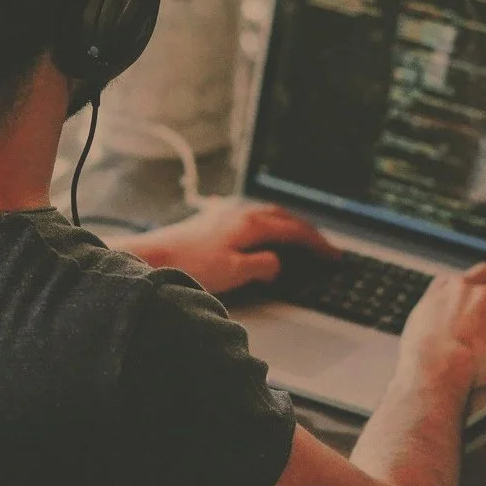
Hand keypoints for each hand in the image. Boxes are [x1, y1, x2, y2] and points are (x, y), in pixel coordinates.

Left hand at [123, 200, 333, 295]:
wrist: (152, 257)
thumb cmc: (190, 265)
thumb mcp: (235, 272)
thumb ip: (263, 266)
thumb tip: (277, 263)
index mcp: (251, 224)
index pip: (295, 231)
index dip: (317, 244)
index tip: (333, 255)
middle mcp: (240, 213)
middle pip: (284, 217)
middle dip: (306, 231)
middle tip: (322, 246)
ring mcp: (225, 213)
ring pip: (266, 215)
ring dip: (286, 225)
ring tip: (298, 238)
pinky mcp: (211, 219)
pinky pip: (249, 217)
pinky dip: (265, 224)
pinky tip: (259, 229)